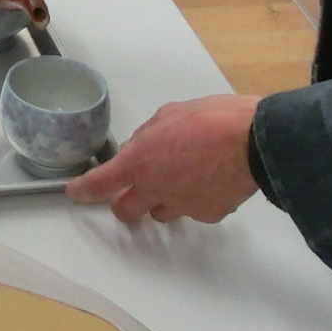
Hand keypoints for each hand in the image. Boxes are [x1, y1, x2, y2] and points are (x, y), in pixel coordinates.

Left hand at [66, 94, 261, 223]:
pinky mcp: (207, 215)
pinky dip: (195, 200)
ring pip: (160, 213)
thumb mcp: (169, 115)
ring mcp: (181, 205)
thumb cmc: (212, 118)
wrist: (255, 141)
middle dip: (125, 202)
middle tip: (134, 189)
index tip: (76, 192)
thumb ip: (148, 136)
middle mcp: (155, 188)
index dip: (84, 190)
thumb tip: (139, 148)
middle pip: (125, 210)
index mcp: (139, 160)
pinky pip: (193, 211)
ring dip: (161, 200)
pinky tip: (210, 181)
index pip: (100, 183)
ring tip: (182, 178)